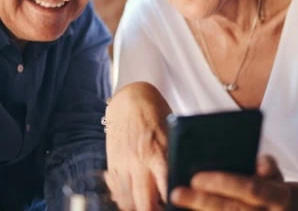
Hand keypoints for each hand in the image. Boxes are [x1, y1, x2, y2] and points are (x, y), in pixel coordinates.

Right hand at [105, 82, 171, 209]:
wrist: (129, 98)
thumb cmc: (154, 112)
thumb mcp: (171, 132)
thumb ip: (174, 155)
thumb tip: (184, 178)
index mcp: (158, 152)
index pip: (166, 190)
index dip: (172, 204)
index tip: (178, 205)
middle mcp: (139, 161)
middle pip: (144, 203)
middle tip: (161, 210)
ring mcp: (123, 164)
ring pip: (127, 201)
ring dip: (137, 208)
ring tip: (147, 207)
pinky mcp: (112, 163)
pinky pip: (116, 190)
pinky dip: (123, 199)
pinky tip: (132, 201)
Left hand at [170, 155, 290, 210]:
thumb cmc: (270, 187)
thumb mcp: (273, 174)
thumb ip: (266, 166)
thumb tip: (259, 164)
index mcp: (278, 197)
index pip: (251, 189)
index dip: (224, 184)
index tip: (196, 178)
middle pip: (233, 210)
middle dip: (203, 202)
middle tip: (177, 193)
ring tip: (177, 203)